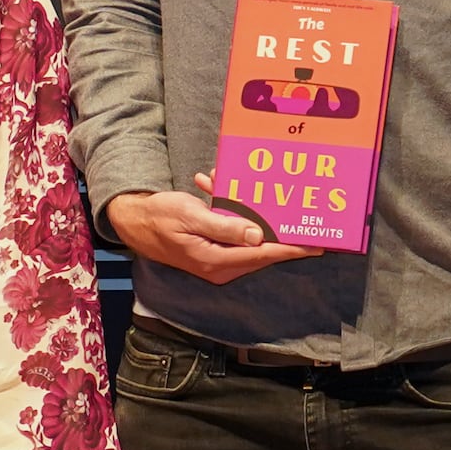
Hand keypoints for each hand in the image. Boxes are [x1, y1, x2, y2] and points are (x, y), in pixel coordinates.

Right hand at [107, 175, 320, 286]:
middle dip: (281, 230)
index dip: (292, 248)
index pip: (263, 254)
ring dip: (251, 214)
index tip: (318, 243)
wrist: (132, 219)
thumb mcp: (191, 217)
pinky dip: (230, 212)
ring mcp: (215, 258)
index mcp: (216, 260)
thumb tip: (258, 236)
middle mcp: (219, 264)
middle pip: (261, 250)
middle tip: (308, 219)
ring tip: (259, 190)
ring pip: (247, 238)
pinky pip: (231, 232)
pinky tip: (216, 185)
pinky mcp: (210, 249)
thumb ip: (225, 227)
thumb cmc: (159, 216)